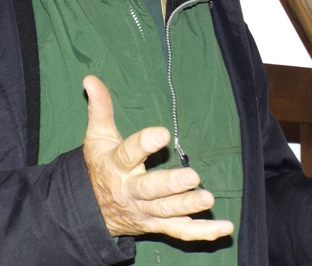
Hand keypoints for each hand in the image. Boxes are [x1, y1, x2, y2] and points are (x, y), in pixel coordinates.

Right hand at [82, 75, 233, 240]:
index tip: (162, 133)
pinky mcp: (155, 225)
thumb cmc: (99, 165)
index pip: (129, 153)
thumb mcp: (97, 136)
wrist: (88, 209)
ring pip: (166, 211)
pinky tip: (223, 227)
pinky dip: (201, 232)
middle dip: (171, 184)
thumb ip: (100, 107)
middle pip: (150, 190)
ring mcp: (144, 211)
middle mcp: (130, 191)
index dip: (144, 143)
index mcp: (116, 166)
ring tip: (208, 198)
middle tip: (193, 177)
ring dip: (187, 206)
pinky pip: (179, 231)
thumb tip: (91, 78)